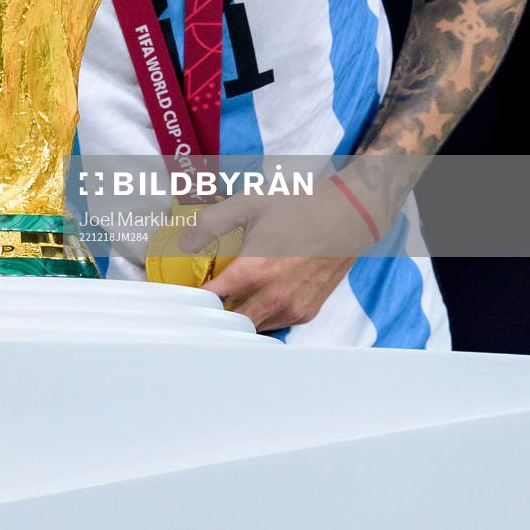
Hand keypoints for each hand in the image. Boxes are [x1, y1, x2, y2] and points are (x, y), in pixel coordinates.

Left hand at [177, 180, 376, 331]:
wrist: (349, 215)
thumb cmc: (300, 206)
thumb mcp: (249, 203)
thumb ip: (211, 223)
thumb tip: (183, 243)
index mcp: (253, 272)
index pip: (208, 300)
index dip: (189, 298)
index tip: (180, 292)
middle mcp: (272, 297)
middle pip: (227, 320)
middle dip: (212, 310)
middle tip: (205, 292)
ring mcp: (291, 309)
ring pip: (251, 325)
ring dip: (237, 313)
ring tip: (231, 292)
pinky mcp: (306, 312)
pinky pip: (273, 324)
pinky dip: (261, 314)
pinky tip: (258, 293)